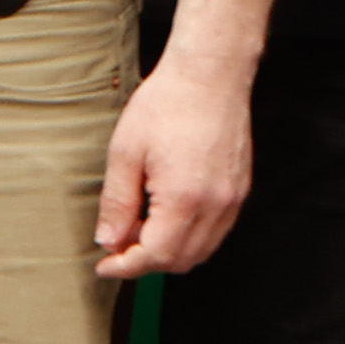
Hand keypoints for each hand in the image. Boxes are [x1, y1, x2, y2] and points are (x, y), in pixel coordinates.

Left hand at [99, 55, 255, 278]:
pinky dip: (188, 236)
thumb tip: (109, 241)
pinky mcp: (240, 190)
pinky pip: (215, 232)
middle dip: (146, 261)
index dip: (126, 267)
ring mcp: (233, 199)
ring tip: (137, 226)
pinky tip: (164, 215)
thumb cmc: (165, 106)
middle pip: (181, 260)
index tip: (104, 266)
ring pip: (201, 250)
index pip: (156, 255)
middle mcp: (216, 206)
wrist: (209, 77)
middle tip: (117, 244)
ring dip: (168, 251)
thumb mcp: (125, 154)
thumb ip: (117, 203)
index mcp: (185, 199)